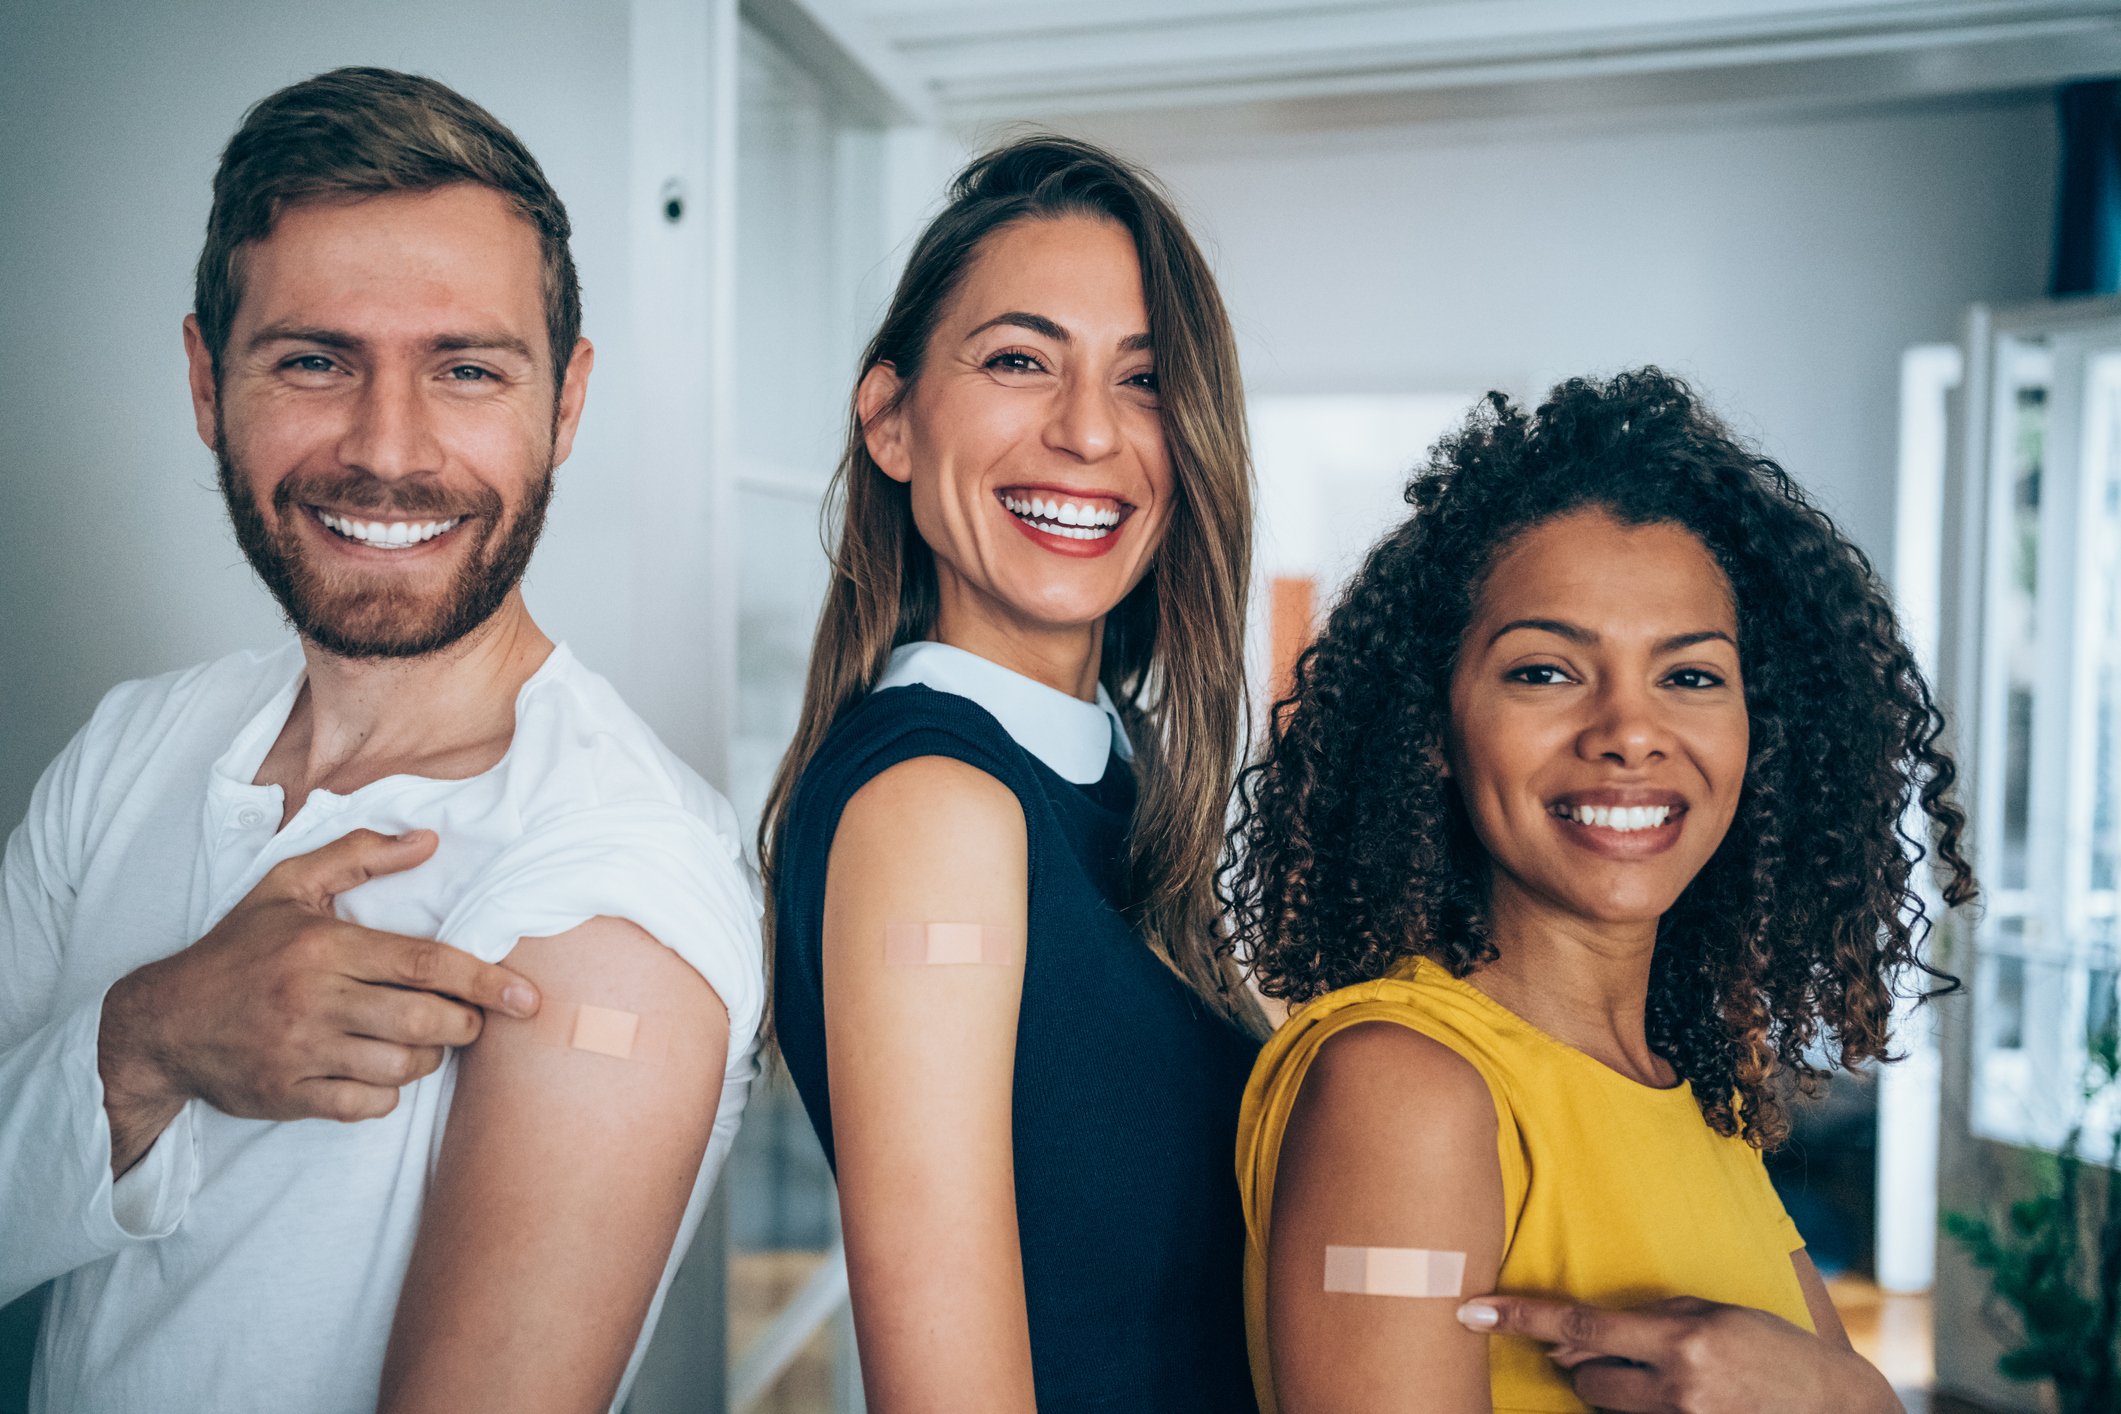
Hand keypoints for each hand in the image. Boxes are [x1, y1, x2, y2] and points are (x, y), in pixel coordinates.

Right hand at [97, 829, 540, 1173]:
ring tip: (422, 1038)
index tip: (527, 996)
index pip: (423, 963)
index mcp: (324, 947)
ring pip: (402, 1066)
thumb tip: (428, 840)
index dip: (484, 981)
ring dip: (428, 1056)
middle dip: (466, 1024)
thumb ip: (359, 855)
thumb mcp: (288, 886)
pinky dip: (388, 1092)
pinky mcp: (289, 1096)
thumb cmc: (238, 949)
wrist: (162, 1023)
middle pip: (423, 1021)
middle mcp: (315, 1001)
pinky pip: (367, 1104)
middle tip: (471, 1019)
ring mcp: (301, 1053)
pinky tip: (380, 1069)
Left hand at [1456, 1293, 1900, 1413]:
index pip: (1581, 1325)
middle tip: (1628, 1356)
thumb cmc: (1771, 1350)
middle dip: (1587, 1365)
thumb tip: (1573, 1339)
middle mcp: (1676, 1387)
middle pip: (1584, 1378)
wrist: (1833, 1409)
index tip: (1471, 1310)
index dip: (1521, 1317)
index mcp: (1682, 1340)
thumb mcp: (1712, 1314)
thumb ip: (1645, 1320)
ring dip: (1615, 1392)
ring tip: (1667, 1381)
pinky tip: (1679, 1400)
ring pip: (1603, 1407)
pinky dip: (1639, 1411)